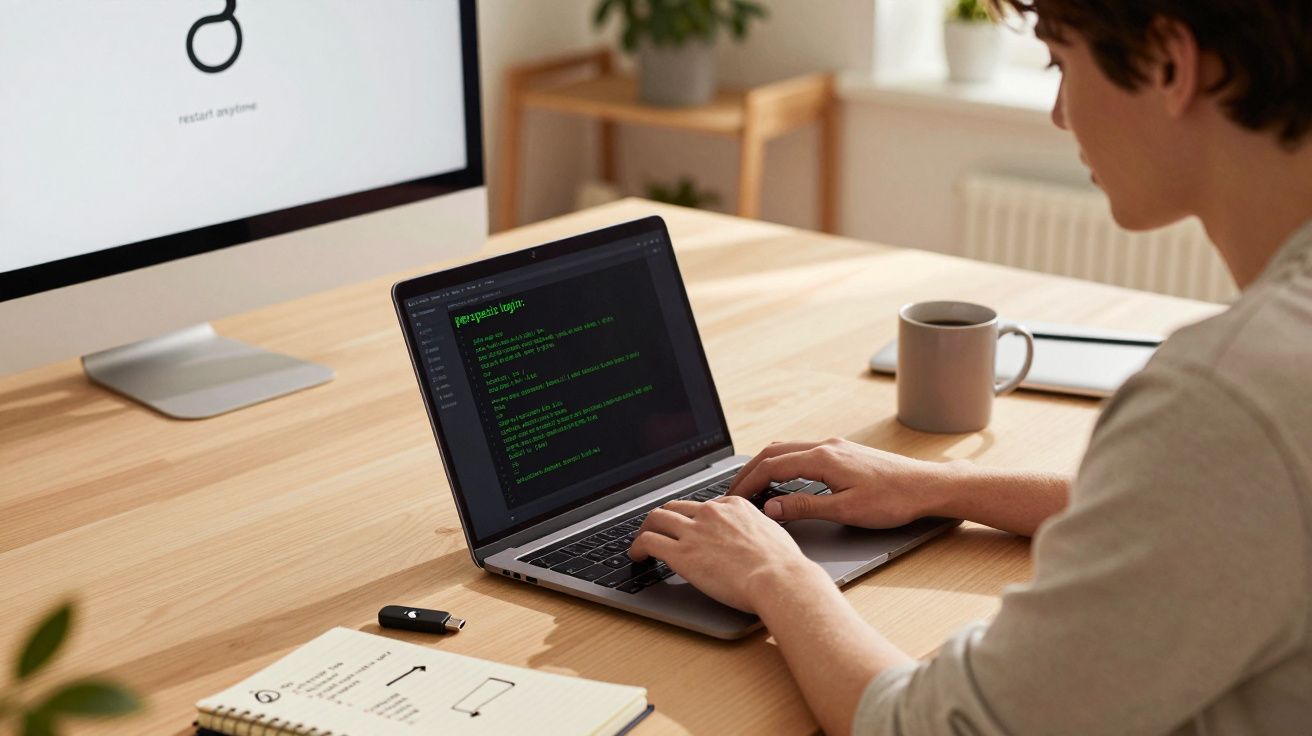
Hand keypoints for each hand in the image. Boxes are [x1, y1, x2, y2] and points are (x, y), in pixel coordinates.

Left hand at [628, 496, 823, 612]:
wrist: (780, 579)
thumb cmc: (784, 566)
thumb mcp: (773, 533)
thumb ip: (756, 530)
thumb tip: (754, 539)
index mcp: (734, 505)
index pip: (703, 505)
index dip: (692, 518)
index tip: (689, 529)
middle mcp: (711, 512)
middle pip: (675, 506)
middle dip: (664, 518)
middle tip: (659, 531)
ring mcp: (694, 531)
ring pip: (656, 518)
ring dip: (646, 529)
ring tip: (641, 543)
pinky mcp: (682, 553)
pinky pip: (648, 541)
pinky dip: (637, 547)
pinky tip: (636, 556)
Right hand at [727, 438, 958, 526]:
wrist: (926, 486)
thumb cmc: (893, 500)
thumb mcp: (846, 510)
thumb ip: (805, 508)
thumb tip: (772, 508)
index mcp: (823, 458)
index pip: (771, 466)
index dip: (747, 483)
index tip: (733, 499)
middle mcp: (826, 446)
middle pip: (774, 452)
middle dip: (749, 471)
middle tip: (733, 493)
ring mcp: (835, 446)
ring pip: (788, 449)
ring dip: (766, 465)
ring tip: (752, 486)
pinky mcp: (844, 452)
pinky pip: (803, 452)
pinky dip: (784, 463)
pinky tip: (784, 479)